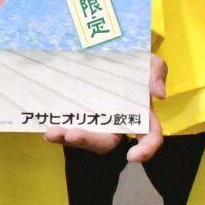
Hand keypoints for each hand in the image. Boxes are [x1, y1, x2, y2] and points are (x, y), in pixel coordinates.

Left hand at [44, 55, 166, 160]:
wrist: (100, 48)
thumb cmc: (128, 61)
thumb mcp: (146, 61)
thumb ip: (156, 71)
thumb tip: (159, 94)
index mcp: (138, 113)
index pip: (149, 136)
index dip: (145, 149)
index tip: (132, 157)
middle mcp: (116, 122)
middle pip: (106, 142)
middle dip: (89, 141)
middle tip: (72, 134)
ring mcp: (94, 120)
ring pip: (84, 137)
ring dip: (67, 137)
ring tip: (52, 133)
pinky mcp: (76, 114)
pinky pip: (67, 126)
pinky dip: (57, 129)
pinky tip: (45, 126)